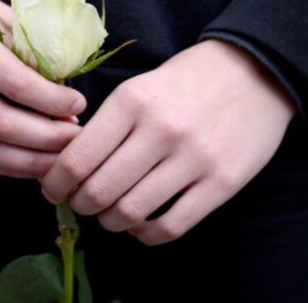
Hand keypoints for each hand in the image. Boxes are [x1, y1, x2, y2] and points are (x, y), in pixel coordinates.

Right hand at [0, 0, 85, 177]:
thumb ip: (28, 49)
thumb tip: (66, 96)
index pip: (13, 82)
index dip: (52, 101)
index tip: (78, 106)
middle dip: (46, 139)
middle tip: (75, 139)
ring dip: (27, 161)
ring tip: (58, 158)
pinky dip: (2, 164)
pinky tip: (27, 160)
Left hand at [41, 39, 295, 244]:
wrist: (256, 72)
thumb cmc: (186, 81)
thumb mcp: (139, 87)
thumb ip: (107, 125)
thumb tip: (70, 165)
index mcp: (131, 101)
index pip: (77, 159)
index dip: (55, 183)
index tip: (52, 190)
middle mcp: (160, 130)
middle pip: (99, 191)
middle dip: (80, 205)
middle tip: (81, 203)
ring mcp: (194, 158)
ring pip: (131, 212)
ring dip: (111, 222)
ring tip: (111, 214)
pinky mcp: (222, 182)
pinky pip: (171, 226)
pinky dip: (146, 234)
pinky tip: (141, 225)